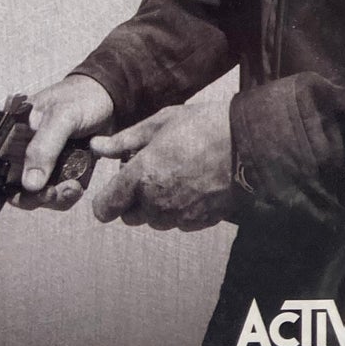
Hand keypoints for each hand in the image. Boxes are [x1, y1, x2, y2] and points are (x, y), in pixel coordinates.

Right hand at [15, 75, 114, 209]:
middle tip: (54, 192)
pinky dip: (66, 195)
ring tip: (73, 187)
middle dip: (35, 196)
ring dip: (54, 198)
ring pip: (36, 193)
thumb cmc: (81, 97)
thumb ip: (44, 147)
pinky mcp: (58, 169)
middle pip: (15, 186)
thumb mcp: (62, 117)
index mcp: (12, 131)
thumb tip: (29, 184)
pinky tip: (78, 185)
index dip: (5, 186)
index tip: (29, 192)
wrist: (109, 97)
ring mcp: (40, 160)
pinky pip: (56, 192)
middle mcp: (21, 148)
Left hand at [90, 100, 236, 230]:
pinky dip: (177, 208)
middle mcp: (157, 202)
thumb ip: (124, 141)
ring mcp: (179, 216)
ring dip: (155, 205)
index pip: (106, 208)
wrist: (248, 145)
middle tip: (149, 172)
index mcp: (141, 177)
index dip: (106, 200)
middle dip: (133, 199)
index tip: (114, 189)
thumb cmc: (202, 127)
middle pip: (129, 216)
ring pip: (154, 220)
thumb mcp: (159, 123)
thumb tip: (96, 147)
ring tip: (173, 175)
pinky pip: (177, 221)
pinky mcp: (198, 222)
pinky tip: (190, 184)